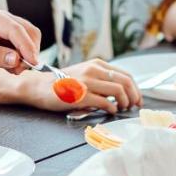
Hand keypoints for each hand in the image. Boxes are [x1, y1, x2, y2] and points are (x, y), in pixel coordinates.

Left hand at [0, 6, 41, 74]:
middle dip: (29, 51)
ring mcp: (4, 29)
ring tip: (13, 71)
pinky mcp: (5, 40)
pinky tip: (10, 68)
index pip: (15, 29)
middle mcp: (0, 19)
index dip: (27, 46)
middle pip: (27, 31)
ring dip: (26, 57)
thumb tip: (16, 59)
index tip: (33, 63)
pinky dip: (21, 59)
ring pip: (27, 40)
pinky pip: (21, 48)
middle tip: (18, 71)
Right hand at [20, 58, 142, 113]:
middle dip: (134, 96)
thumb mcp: (83, 74)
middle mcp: (94, 70)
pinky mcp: (82, 96)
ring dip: (125, 103)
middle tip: (133, 106)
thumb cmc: (61, 83)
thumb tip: (120, 92)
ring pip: (119, 91)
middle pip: (126, 82)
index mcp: (96, 64)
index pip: (126, 75)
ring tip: (122, 109)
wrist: (38, 86)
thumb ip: (100, 79)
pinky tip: (110, 111)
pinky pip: (105, 102)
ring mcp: (88, 82)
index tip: (137, 99)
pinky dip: (112, 109)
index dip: (136, 89)